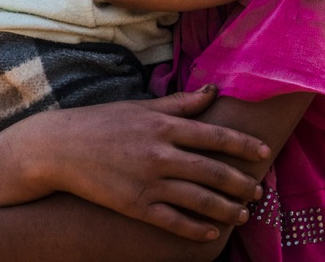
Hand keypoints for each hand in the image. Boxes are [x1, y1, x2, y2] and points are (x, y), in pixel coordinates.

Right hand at [27, 86, 268, 241]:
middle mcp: (160, 154)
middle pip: (212, 171)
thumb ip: (180, 103)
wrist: (60, 148)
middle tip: (260, 190)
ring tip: (244, 214)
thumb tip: (212, 91)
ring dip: (226, 208)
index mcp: (163, 126)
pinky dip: (195, 228)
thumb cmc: (102, 122)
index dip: (242, 145)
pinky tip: (211, 232)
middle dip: (242, 182)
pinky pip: (173, 221)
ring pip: (198, 200)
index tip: (264, 151)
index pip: (213, 135)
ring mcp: (148, 183)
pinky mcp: (135, 206)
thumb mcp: (141, 107)